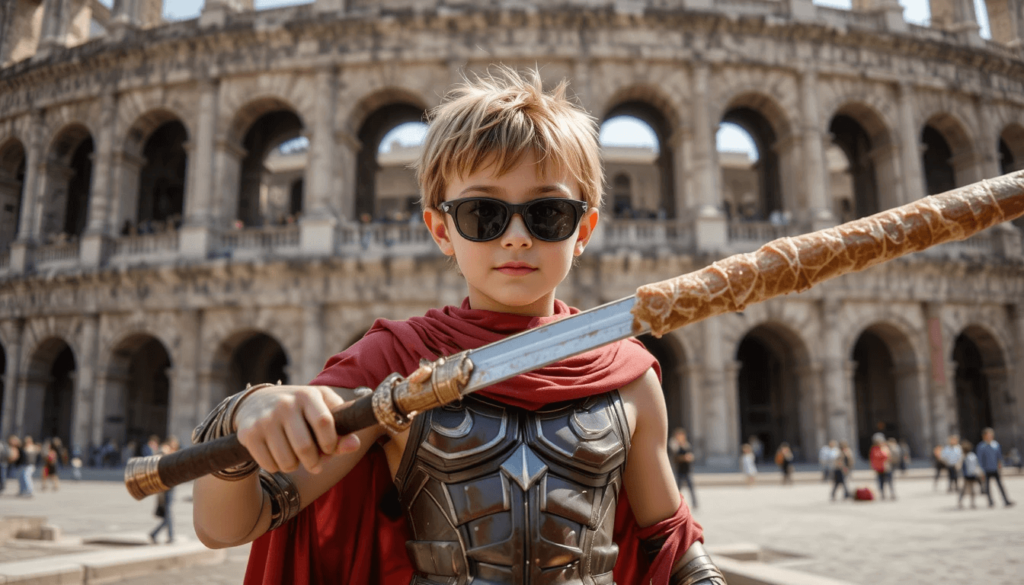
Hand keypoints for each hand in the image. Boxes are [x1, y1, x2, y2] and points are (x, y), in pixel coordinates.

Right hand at [234, 385, 360, 474]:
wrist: (256, 402)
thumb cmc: (300, 409)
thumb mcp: (322, 409)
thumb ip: (341, 427)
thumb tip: (354, 445)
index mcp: (307, 395)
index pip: (324, 423)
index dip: (331, 443)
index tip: (329, 450)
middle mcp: (284, 404)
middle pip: (305, 447)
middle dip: (314, 463)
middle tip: (315, 464)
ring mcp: (265, 418)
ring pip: (287, 461)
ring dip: (295, 466)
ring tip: (296, 458)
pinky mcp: (249, 433)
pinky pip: (270, 465)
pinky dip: (277, 467)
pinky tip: (278, 455)